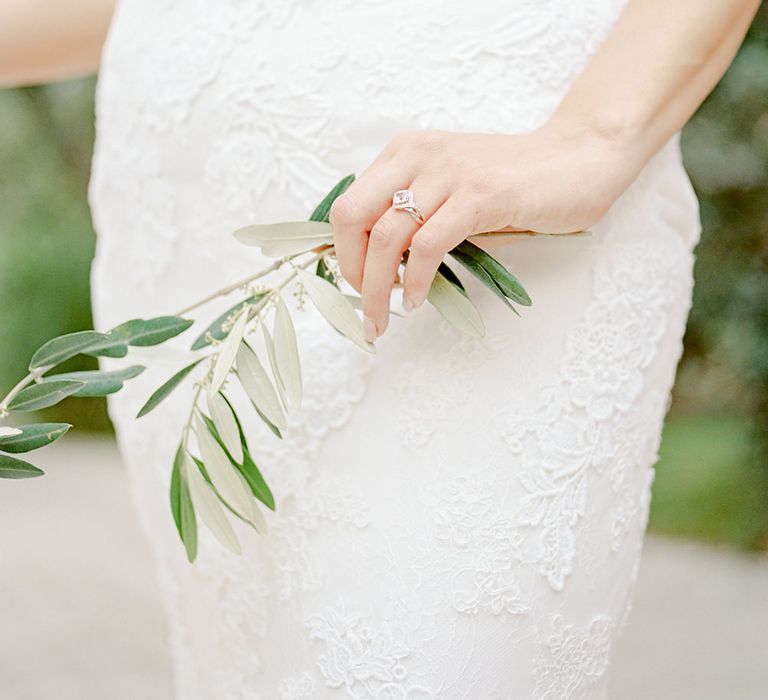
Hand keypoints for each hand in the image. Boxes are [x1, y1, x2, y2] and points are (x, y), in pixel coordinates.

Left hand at [328, 123, 638, 342]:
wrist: (578, 158)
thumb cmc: (515, 183)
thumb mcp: (451, 190)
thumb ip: (417, 219)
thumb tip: (382, 269)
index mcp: (404, 153)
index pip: (347, 206)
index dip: (342, 253)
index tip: (358, 287)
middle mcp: (418, 156)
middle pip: (352, 219)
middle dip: (351, 272)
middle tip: (366, 306)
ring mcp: (448, 173)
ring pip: (386, 238)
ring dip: (378, 289)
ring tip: (383, 318)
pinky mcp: (479, 196)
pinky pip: (428, 246)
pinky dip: (418, 281)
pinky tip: (421, 300)